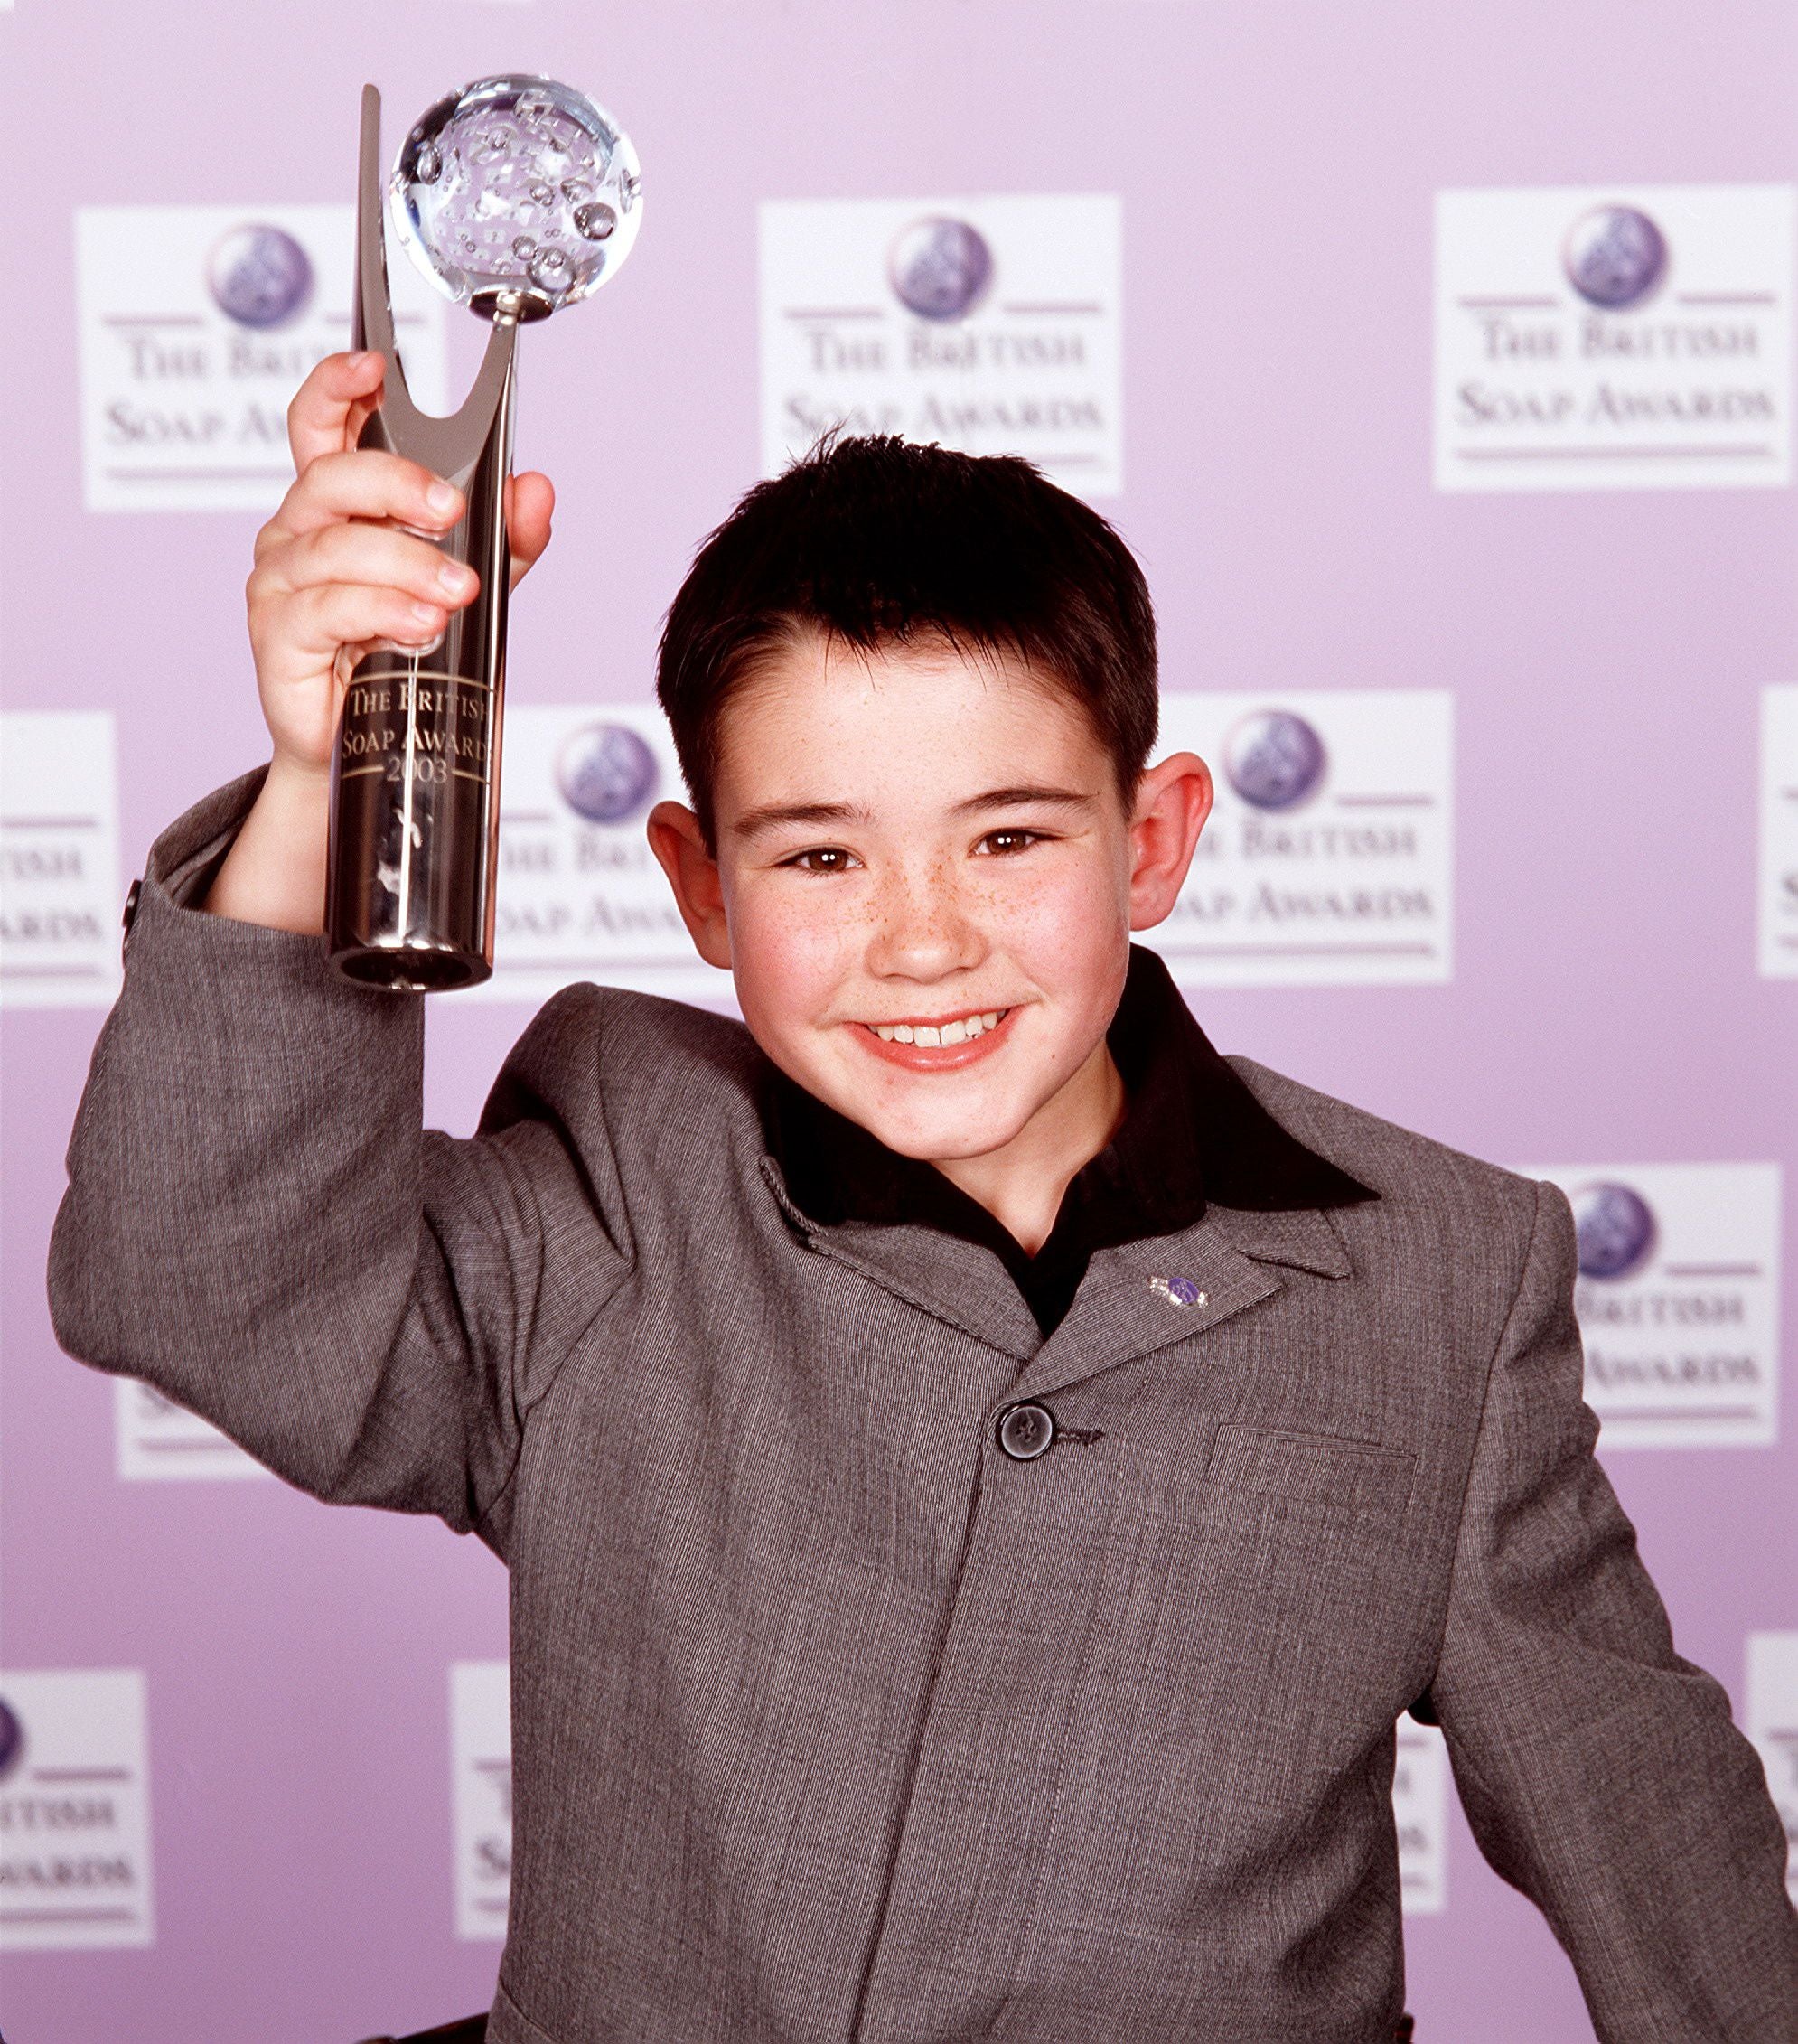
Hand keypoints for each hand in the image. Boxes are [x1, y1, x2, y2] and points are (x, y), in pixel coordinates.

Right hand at [244, 350, 554, 781]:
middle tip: (452, 509)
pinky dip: (380, 610)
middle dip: (396, 482)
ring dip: (404, 563)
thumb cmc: (417, 661)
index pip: (322, 426)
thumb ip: (508, 541)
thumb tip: (536, 489)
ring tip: (454, 592)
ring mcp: (281, 583)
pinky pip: (326, 607)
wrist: (385, 750)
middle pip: (332, 476)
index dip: (337, 386)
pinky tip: (419, 625)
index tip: (374, 365)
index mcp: (340, 508)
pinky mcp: (278, 635)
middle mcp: (300, 533)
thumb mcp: (479, 592)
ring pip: (336, 546)